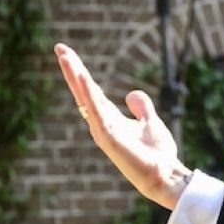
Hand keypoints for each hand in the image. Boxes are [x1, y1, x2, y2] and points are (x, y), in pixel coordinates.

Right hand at [55, 43, 189, 210]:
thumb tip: (131, 93)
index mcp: (109, 119)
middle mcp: (101, 123)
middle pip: (83, 91)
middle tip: (59, 47)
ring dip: (75, 76)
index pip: (91, 91)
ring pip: (85, 98)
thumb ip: (141, 108)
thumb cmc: (157, 155)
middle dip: (72, 69)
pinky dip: (89, 94)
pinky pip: (96, 111)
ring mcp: (103, 130)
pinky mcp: (109, 137)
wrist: (164, 176)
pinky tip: (83, 77)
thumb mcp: (150, 123)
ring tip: (65, 56)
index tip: (67, 53)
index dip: (80, 72)